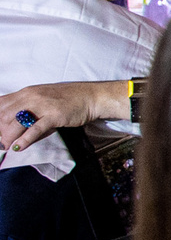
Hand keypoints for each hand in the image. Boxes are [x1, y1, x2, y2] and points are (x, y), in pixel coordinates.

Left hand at [2, 81, 124, 152]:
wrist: (91, 97)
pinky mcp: (54, 116)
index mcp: (26, 92)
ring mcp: (42, 106)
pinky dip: (24, 140)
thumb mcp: (42, 97)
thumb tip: (12, 122)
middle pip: (3, 115)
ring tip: (8, 146)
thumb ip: (27, 106)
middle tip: (3, 142)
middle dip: (0, 131)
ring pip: (15, 123)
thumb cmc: (68, 99)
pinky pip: (34, 129)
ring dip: (8, 137)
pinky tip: (19, 147)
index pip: (0, 104)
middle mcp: (31, 97)